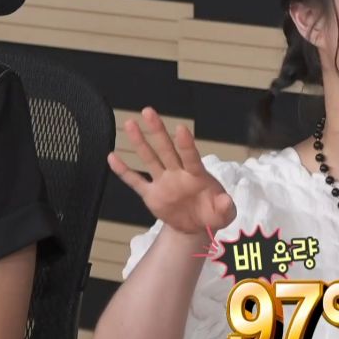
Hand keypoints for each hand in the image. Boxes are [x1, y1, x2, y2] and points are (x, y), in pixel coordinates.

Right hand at [108, 107, 236, 238]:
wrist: (197, 227)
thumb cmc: (213, 214)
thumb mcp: (225, 215)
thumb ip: (225, 208)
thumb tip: (226, 200)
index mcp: (198, 176)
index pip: (191, 158)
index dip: (186, 144)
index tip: (181, 128)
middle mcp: (178, 174)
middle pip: (167, 150)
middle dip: (158, 131)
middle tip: (148, 111)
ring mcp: (164, 182)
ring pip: (150, 159)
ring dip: (139, 143)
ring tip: (130, 123)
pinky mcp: (151, 194)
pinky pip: (135, 181)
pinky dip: (123, 171)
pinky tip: (112, 157)